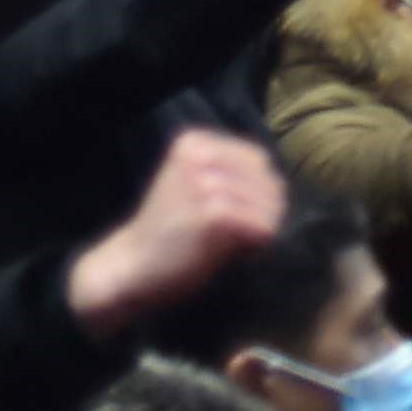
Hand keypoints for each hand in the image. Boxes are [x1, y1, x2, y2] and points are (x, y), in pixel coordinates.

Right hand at [64, 130, 288, 332]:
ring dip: (264, 226)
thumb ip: (228, 176)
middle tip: (251, 234)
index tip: (249, 214)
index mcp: (194, 143)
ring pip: (267, 202)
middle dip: (268, 207)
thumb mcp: (192, 186)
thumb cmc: (168, 232)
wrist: (130, 268)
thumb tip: (280, 188)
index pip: (256, 159)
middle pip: (265, 178)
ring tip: (243, 244)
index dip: (262, 189)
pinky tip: (242, 251)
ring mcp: (205, 182)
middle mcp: (199, 155)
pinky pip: (260, 224)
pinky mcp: (212, 213)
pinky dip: (259, 240)